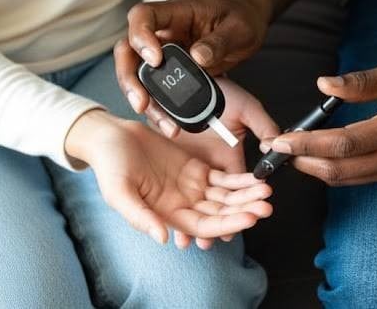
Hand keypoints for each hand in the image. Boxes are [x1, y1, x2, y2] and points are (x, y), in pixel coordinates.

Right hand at [66, 110, 273, 245]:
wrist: (110, 137)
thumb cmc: (109, 166)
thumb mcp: (119, 192)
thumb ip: (140, 216)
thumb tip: (163, 239)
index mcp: (167, 216)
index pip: (205, 227)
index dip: (228, 224)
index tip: (249, 218)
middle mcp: (183, 205)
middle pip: (221, 213)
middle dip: (245, 210)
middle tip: (266, 206)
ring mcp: (191, 187)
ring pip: (226, 197)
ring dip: (246, 195)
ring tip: (266, 191)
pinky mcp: (195, 168)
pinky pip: (222, 178)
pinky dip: (239, 180)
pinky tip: (256, 178)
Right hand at [115, 0, 269, 133]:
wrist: (246, 27)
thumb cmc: (241, 19)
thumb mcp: (239, 28)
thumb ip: (219, 41)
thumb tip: (197, 57)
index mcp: (176, 12)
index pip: (143, 15)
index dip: (140, 36)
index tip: (155, 59)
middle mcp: (162, 31)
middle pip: (128, 49)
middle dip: (129, 78)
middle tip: (141, 102)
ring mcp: (163, 52)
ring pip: (137, 74)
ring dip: (143, 99)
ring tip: (164, 123)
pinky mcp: (169, 71)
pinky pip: (155, 89)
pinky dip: (160, 108)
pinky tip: (171, 125)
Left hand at [170, 78, 279, 249]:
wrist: (186, 75)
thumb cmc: (221, 90)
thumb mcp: (247, 106)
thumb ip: (264, 125)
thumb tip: (277, 146)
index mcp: (229, 159)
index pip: (236, 193)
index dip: (238, 210)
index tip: (239, 226)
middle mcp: (209, 166)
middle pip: (212, 203)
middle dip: (214, 224)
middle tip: (211, 243)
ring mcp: (187, 164)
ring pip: (189, 200)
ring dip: (188, 221)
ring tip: (186, 241)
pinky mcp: (168, 159)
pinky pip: (167, 187)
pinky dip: (165, 204)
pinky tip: (163, 222)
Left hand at [261, 61, 376, 185]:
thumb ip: (361, 82)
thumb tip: (323, 84)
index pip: (343, 144)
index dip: (308, 143)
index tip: (280, 140)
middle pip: (340, 171)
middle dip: (302, 162)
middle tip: (275, 151)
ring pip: (347, 179)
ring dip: (314, 169)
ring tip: (288, 153)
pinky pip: (359, 178)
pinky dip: (332, 170)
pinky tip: (315, 155)